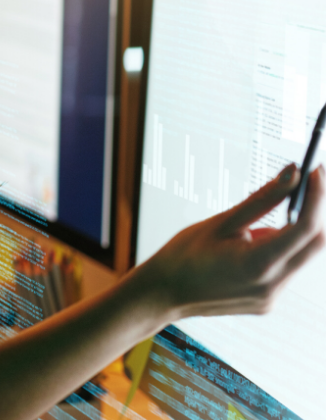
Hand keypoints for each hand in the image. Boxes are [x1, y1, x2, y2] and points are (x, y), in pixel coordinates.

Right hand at [136, 163, 325, 319]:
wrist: (163, 293)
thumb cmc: (184, 256)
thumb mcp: (222, 222)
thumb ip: (263, 199)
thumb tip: (292, 175)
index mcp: (257, 264)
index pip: (305, 227)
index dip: (316, 196)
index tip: (314, 172)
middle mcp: (271, 285)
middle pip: (315, 243)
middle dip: (312, 213)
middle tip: (302, 186)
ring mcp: (271, 297)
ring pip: (302, 256)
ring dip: (291, 234)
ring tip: (249, 232)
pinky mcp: (268, 302)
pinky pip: (286, 269)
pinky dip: (278, 251)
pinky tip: (246, 250)